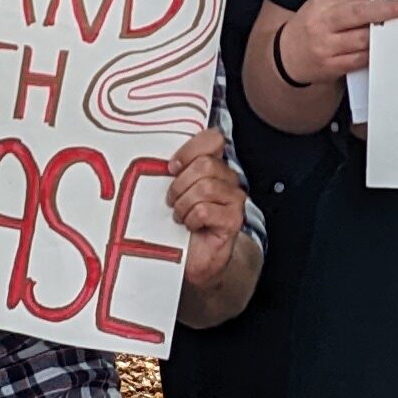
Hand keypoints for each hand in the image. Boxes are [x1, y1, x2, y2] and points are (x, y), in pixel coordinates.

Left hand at [162, 128, 247, 292]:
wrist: (191, 259)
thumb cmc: (180, 224)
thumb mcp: (174, 190)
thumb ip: (175, 171)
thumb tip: (163, 159)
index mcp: (215, 166)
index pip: (213, 138)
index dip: (189, 150)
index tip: (172, 168)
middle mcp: (229, 180)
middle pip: (204, 164)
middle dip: (180, 184)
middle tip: (172, 200)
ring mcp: (235, 200)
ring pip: (205, 187)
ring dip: (183, 204)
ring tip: (180, 215)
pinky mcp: (233, 221)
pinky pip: (205, 210)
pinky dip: (190, 219)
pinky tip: (190, 226)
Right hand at [272, 0, 397, 90]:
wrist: (285, 57)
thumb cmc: (308, 28)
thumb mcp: (320, 7)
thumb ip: (346, 2)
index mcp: (320, 5)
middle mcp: (321, 26)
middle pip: (359, 15)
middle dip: (386, 11)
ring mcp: (326, 48)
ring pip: (363, 40)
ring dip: (384, 35)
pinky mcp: (331, 67)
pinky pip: (360, 60)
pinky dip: (374, 54)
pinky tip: (384, 49)